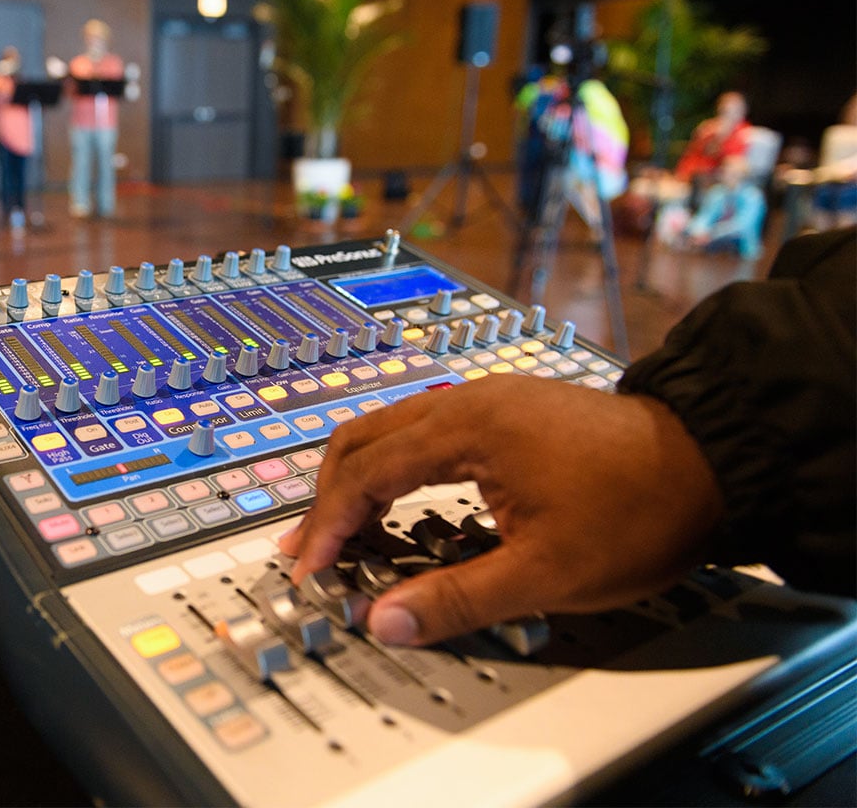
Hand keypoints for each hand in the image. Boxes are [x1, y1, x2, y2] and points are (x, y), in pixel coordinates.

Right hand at [279, 374, 721, 645]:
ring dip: (360, 479)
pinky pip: (425, 430)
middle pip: (365, 436)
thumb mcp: (547, 573)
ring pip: (393, 428)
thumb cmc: (637, 510)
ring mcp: (489, 400)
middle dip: (329, 494)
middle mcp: (469, 401)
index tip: (311, 567)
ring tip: (344, 531)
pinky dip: (395, 467)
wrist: (711, 462)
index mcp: (468, 428)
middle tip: (310, 547)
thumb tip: (385, 621)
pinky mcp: (508, 411)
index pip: (367, 471)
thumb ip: (458, 598)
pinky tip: (400, 503)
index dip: (330, 523)